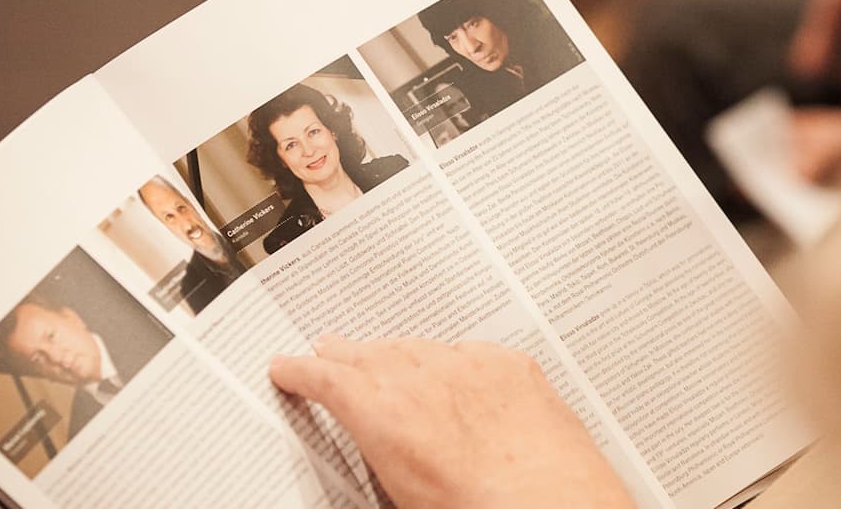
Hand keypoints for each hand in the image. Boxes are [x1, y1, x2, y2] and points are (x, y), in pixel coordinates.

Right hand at [270, 336, 632, 508]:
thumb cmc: (479, 508)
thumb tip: (377, 450)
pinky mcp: (510, 366)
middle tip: (325, 349)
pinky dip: (454, 361)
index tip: (287, 367)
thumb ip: (379, 452)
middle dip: (344, 354)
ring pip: (418, 347)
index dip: (300, 372)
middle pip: (369, 354)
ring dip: (396, 353)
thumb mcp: (401, 492)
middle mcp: (423, 379)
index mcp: (384, 413)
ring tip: (382, 357)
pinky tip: (451, 370)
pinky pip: (471, 353)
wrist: (553, 503)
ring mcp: (469, 367)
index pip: (327, 380)